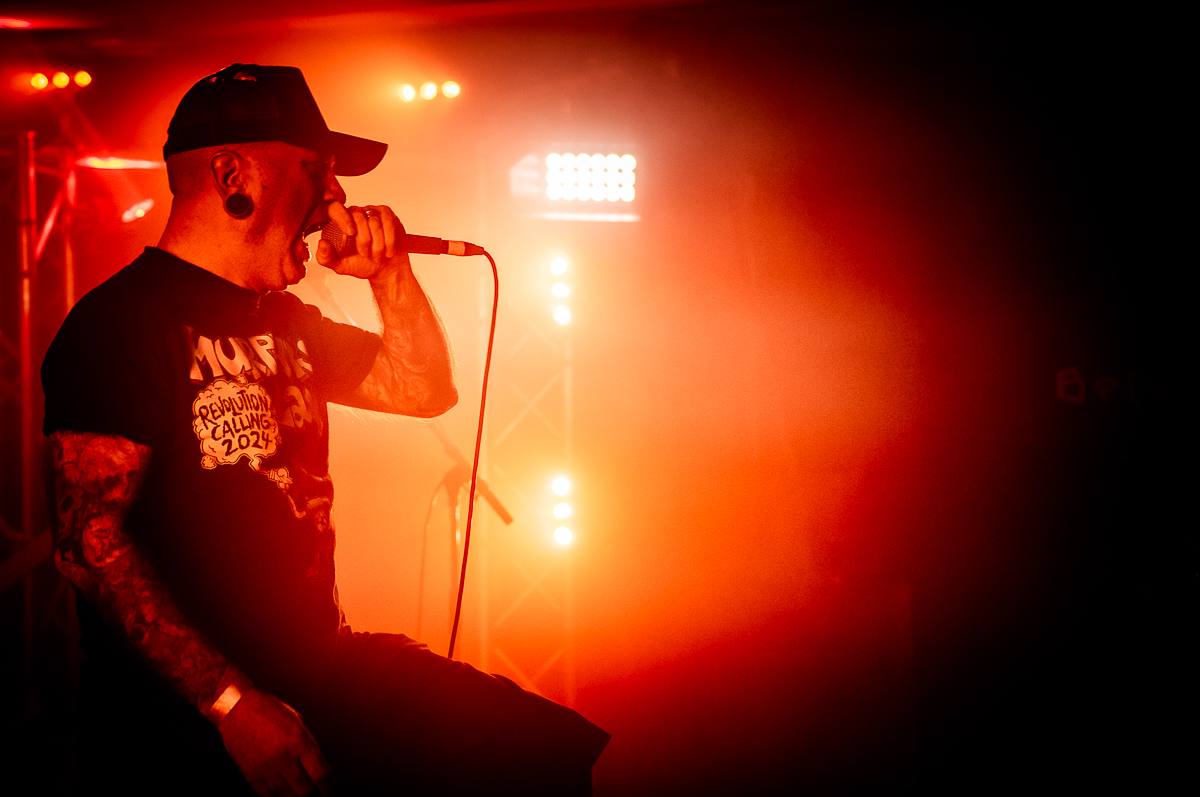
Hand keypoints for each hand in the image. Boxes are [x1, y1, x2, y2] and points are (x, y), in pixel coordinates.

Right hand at [218, 687, 332, 795]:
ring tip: (301, 792)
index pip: (321, 775)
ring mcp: (265, 768)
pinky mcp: (251, 775)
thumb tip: (321, 770)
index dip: (329, 788)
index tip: (330, 791)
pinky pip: (268, 796)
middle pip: (305, 791)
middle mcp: (283, 757)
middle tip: (317, 793)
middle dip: (315, 795)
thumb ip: (311, 746)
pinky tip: (284, 792)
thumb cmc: (268, 710)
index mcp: (299, 741)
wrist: (236, 708)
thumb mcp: (299, 722)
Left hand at [316, 202, 408, 280]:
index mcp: (338, 222)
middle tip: (367, 255)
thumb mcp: (341, 265)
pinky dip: (389, 239)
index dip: (343, 218)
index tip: (351, 233)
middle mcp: (353, 213)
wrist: (386, 270)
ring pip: (374, 221)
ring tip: (378, 256)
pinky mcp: (386, 214)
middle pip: (358, 216)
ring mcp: (370, 212)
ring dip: (378, 244)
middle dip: (364, 240)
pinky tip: (389, 250)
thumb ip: (326, 258)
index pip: (335, 208)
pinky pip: (388, 222)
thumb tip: (322, 243)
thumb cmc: (363, 265)